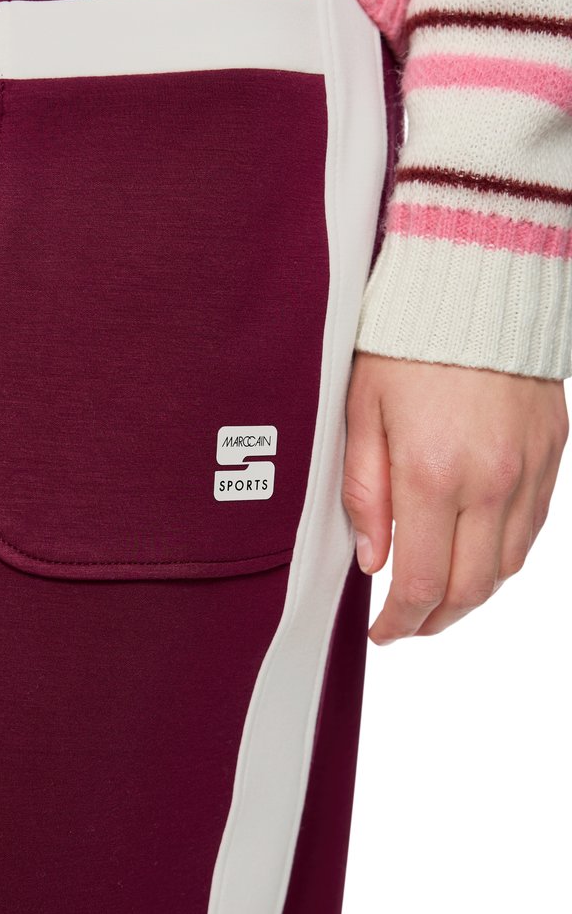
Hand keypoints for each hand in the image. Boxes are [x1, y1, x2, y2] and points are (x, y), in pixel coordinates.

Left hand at [342, 352, 568, 644]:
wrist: (477, 282)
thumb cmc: (407, 338)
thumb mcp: (361, 411)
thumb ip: (365, 492)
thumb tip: (373, 559)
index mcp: (432, 473)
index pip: (423, 582)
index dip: (401, 621)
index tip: (384, 630)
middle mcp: (489, 481)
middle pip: (471, 589)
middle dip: (435, 620)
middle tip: (407, 623)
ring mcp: (528, 470)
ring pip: (506, 567)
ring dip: (471, 594)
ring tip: (438, 594)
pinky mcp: (552, 455)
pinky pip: (532, 529)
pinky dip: (502, 557)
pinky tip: (476, 553)